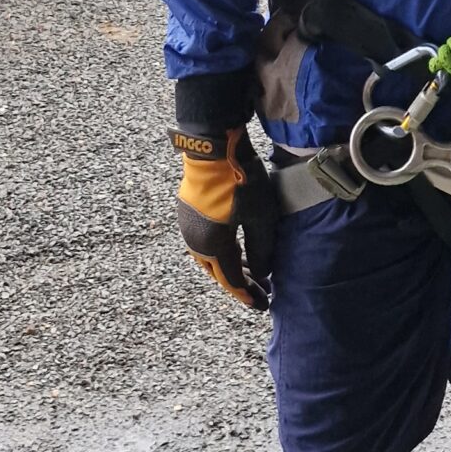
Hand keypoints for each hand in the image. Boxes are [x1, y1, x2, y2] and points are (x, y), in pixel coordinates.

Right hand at [170, 126, 279, 310]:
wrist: (214, 147)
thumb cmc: (241, 180)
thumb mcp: (260, 217)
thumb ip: (262, 250)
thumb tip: (262, 275)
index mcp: (212, 246)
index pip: (231, 280)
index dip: (247, 295)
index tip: (262, 305)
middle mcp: (194, 240)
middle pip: (217, 271)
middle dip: (240, 283)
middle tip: (261, 290)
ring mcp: (188, 225)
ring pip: (208, 257)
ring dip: (229, 266)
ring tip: (251, 271)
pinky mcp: (188, 211)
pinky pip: (203, 241)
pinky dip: (220, 251)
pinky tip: (235, 246)